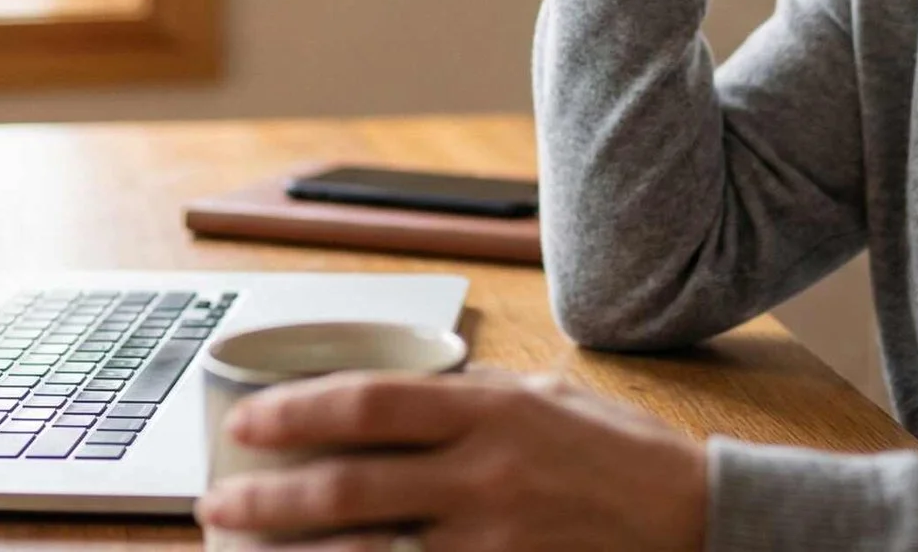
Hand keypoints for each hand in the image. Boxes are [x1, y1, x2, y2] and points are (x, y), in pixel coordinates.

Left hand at [195, 369, 707, 551]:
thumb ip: (473, 395)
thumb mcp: (548, 397)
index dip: (296, 410)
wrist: (700, 520)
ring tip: (245, 551)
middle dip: (269, 498)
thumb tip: (402, 382)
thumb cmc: (621, 456)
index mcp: (491, 412)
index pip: (371, 403)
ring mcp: (494, 543)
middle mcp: (486, 477)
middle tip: (217, 501)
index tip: (246, 419)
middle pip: (350, 489)